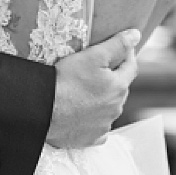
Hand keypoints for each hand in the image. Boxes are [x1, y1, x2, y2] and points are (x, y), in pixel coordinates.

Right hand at [46, 28, 139, 148]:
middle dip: (113, 78)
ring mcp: (103, 126)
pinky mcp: (90, 139)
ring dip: (103, 99)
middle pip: (120, 88)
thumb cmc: (65, 81)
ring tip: (85, 91)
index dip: (125, 55)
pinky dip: (94, 119)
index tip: (117, 49)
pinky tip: (82, 113)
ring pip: (109, 107)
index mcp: (119, 88)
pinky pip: (98, 127)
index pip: (131, 66)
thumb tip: (135, 35)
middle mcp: (115, 109)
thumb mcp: (92, 56)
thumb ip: (117, 45)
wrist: (40, 110)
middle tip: (94, 71)